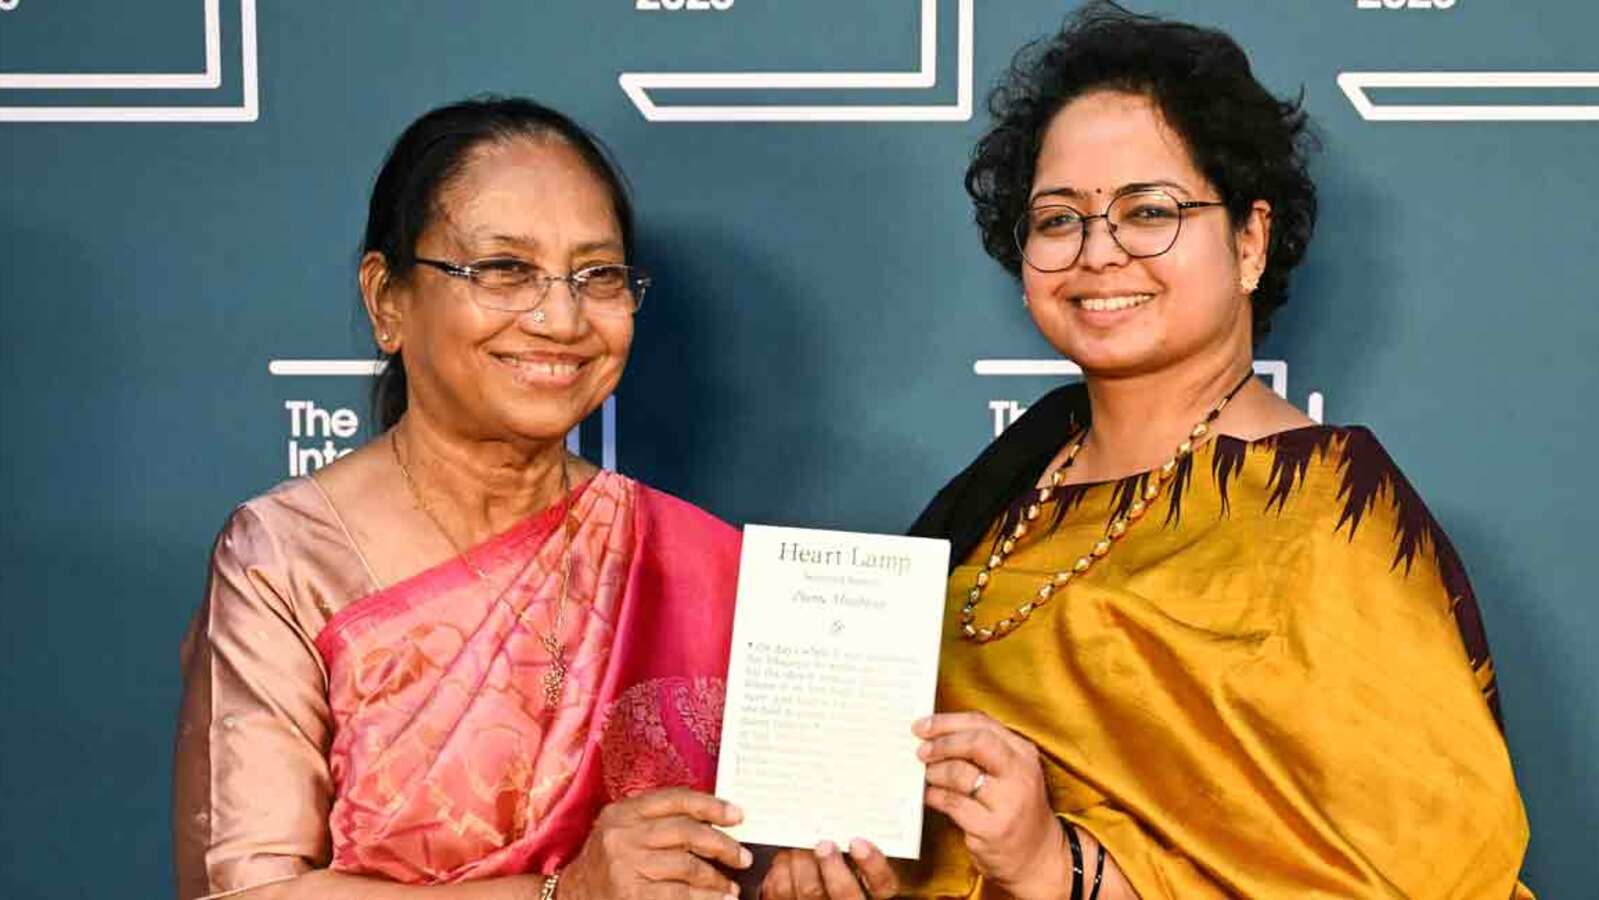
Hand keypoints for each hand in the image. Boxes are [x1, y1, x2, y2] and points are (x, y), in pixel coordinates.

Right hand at [560, 787, 752, 899]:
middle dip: (722, 844)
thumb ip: (658, 821)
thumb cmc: (607, 862)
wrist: (570, 896)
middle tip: (743, 857)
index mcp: (623, 811)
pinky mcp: (631, 894)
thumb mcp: (623, 830)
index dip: (712, 805)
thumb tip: (714, 823)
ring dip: (716, 878)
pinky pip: (678, 894)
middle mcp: (622, 834)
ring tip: (732, 886)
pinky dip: (704, 898)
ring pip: (686, 866)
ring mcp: (625, 865)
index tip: (738, 815)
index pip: (675, 799)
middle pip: (686, 831)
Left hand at [759, 840, 898, 899]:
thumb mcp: (861, 846)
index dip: (872, 864)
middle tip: (823, 843)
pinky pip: (782, 892)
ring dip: (801, 862)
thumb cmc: (845, 855)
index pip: (882, 883)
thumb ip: (858, 835)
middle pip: (844, 895)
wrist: (821, 874)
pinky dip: (781, 870)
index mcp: (875, 887)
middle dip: (831, 866)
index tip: (857, 842)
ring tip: (799, 845)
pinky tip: (786, 858)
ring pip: (810, 892)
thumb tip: (844, 807)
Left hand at [916, 712, 1065, 899]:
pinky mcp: (992, 829)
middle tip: (920, 750)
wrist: (1039, 858)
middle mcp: (1020, 775)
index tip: (922, 726)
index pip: (982, 723)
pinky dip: (935, 796)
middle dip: (941, 743)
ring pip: (960, 773)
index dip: (947, 722)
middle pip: (975, 742)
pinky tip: (931, 796)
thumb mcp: (1011, 773)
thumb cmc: (1016, 809)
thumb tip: (934, 736)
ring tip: (928, 775)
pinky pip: (953, 804)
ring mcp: (1008, 803)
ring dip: (935, 772)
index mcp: (1024, 754)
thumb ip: (982, 751)